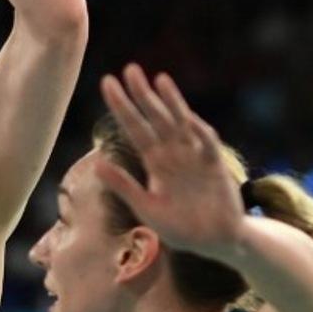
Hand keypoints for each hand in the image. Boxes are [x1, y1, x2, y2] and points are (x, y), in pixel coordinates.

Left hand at [95, 64, 245, 254]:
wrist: (215, 242)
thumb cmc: (181, 227)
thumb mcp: (146, 208)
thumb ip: (124, 186)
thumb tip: (97, 164)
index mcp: (155, 162)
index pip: (134, 128)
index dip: (122, 107)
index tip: (107, 84)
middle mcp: (173, 153)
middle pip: (155, 118)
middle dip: (142, 94)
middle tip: (129, 69)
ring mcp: (195, 157)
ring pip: (180, 122)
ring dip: (171, 101)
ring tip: (158, 79)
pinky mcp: (215, 166)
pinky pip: (207, 144)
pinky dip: (199, 132)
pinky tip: (187, 118)